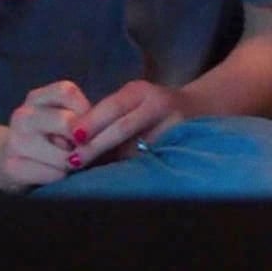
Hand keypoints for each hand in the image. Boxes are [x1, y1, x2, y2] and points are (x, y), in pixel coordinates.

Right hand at [0, 80, 91, 191]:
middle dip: (84, 143)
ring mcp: (14, 140)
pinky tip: (56, 176)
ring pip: (63, 155)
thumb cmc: (50, 141)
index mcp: (37, 97)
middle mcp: (23, 114)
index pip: (67, 92)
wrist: (8, 162)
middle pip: (68, 123)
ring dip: (74, 164)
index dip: (86, 112)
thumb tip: (117, 127)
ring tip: (69, 165)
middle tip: (84, 152)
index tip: (88, 128)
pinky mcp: (11, 166)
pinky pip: (53, 174)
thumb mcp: (65, 121)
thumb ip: (86, 118)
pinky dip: (62, 178)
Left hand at [68, 80, 195, 164]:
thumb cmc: (152, 109)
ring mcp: (173, 125)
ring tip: (90, 173)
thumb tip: (73, 141)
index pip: (113, 107)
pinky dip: (131, 169)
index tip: (72, 139)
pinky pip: (151, 160)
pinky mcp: (181, 144)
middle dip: (97, 146)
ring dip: (112, 161)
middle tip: (74, 161)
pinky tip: (116, 179)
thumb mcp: (132, 102)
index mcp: (140, 91)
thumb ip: (108, 118)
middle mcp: (158, 104)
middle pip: (123, 127)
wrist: (199, 108)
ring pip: (137, 147)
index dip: (91, 122)